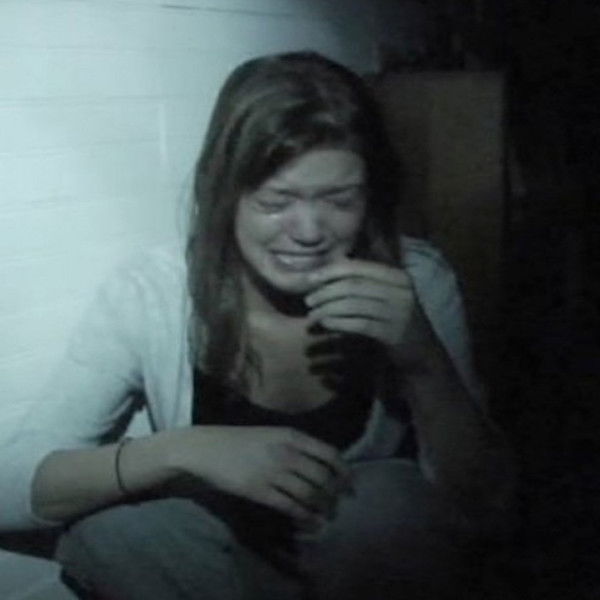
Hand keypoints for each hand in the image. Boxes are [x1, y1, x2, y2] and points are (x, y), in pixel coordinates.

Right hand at [173, 426, 351, 525]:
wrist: (206, 449)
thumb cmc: (239, 440)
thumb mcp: (271, 434)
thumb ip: (295, 445)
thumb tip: (321, 463)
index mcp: (291, 435)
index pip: (329, 453)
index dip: (345, 471)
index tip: (351, 484)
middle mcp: (286, 453)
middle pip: (323, 477)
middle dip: (336, 494)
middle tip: (340, 504)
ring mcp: (273, 473)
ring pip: (310, 494)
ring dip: (323, 508)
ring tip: (328, 516)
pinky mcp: (260, 491)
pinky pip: (290, 507)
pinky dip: (305, 517)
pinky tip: (311, 523)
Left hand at [305, 259, 432, 368]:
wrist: (421, 352)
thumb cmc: (395, 319)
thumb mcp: (386, 295)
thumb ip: (364, 280)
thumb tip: (329, 266)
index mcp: (396, 276)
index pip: (357, 267)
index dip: (330, 271)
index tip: (309, 279)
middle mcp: (400, 291)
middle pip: (353, 286)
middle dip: (325, 292)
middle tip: (308, 301)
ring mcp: (399, 312)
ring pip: (354, 304)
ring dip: (327, 309)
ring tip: (313, 316)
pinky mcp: (393, 334)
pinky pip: (359, 324)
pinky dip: (338, 323)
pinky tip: (326, 325)